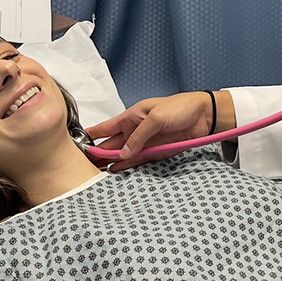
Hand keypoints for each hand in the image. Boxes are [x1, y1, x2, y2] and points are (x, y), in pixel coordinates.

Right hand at [83, 91, 223, 171]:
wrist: (203, 116)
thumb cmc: (180, 107)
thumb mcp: (156, 117)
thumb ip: (138, 136)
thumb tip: (124, 153)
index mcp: (132, 116)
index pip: (106, 127)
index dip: (92, 135)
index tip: (77, 143)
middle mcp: (135, 130)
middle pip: (112, 144)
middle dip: (98, 154)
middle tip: (84, 165)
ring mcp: (144, 142)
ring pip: (123, 155)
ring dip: (111, 163)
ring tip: (95, 173)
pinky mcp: (155, 152)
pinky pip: (137, 161)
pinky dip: (127, 166)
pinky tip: (116, 171)